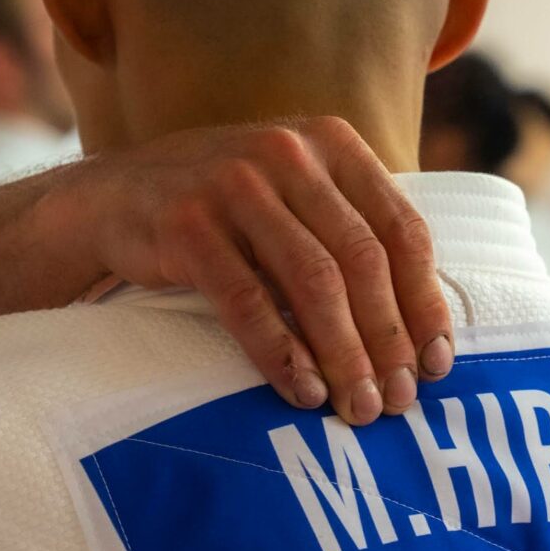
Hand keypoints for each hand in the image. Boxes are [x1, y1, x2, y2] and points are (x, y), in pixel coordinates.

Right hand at [54, 119, 451, 422]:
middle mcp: (288, 155)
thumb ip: (349, 228)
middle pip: (362, 260)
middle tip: (397, 401)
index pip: (401, 229)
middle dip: (387, 340)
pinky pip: (247, 301)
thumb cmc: (222, 208)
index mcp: (331, 143)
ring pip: (312, 282)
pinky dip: (279, 353)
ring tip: (355, 407)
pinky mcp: (186, 225)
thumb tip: (420, 325)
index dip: (424, 302)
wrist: (113, 196)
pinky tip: (300, 390)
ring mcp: (235, 186)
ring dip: (342, 354)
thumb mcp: (293, 192)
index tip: (436, 363)